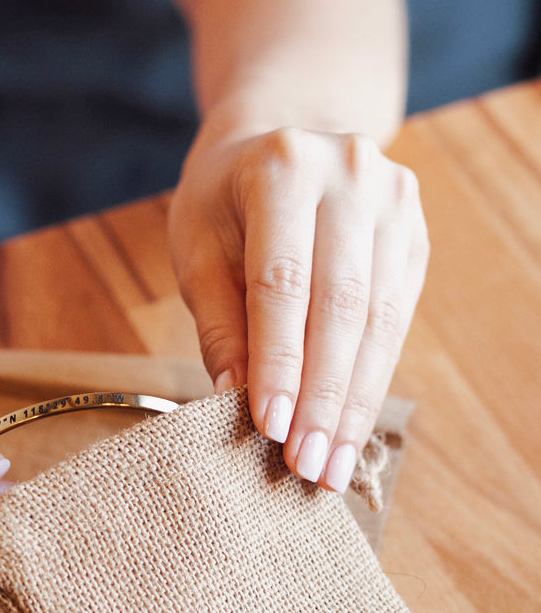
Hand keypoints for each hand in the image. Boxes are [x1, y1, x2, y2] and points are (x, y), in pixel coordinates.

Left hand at [168, 124, 428, 491]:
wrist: (275, 146)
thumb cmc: (221, 205)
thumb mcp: (198, 251)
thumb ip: (218, 322)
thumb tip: (234, 400)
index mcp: (282, 167)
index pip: (282, 281)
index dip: (278, 360)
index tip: (270, 427)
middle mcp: (350, 175)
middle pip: (341, 304)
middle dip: (322, 396)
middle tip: (306, 466)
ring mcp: (394, 201)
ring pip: (379, 319)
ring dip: (353, 402)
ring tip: (332, 466)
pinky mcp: (414, 234)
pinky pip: (397, 318)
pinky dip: (371, 379)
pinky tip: (352, 428)